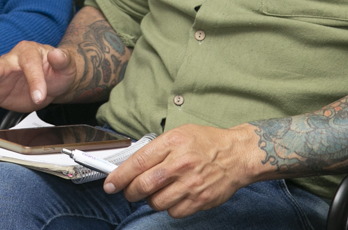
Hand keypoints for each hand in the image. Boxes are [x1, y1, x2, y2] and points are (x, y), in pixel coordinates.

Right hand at [0, 41, 78, 111]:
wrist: (54, 80)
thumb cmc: (58, 69)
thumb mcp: (67, 65)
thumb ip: (63, 60)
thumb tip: (58, 55)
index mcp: (28, 52)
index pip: (30, 66)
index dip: (35, 81)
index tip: (39, 96)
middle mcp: (10, 61)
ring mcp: (0, 76)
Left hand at [104, 124, 261, 218]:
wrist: (237, 155)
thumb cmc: (207, 142)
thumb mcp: (179, 133)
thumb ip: (156, 148)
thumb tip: (133, 165)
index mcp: (172, 143)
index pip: (137, 162)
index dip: (119, 177)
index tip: (110, 185)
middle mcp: (180, 163)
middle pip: (143, 186)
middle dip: (130, 192)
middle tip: (130, 192)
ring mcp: (191, 184)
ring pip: (156, 202)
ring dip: (152, 200)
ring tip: (158, 191)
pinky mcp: (200, 200)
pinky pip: (174, 212)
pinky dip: (170, 208)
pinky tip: (174, 197)